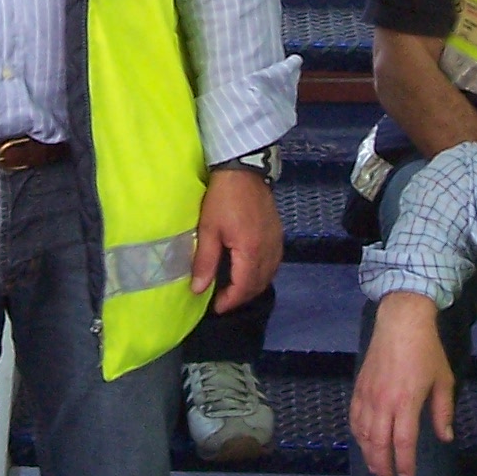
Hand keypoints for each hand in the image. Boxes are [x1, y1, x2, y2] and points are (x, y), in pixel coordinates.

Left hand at [191, 166, 282, 311]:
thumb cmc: (222, 198)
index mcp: (251, 251)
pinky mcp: (278, 233)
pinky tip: (250, 270)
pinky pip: (273, 263)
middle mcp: (268, 250)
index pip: (243, 288)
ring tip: (234, 288)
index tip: (215, 307)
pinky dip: (262, 273)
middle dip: (241, 296)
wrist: (244, 168)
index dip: (230, 301)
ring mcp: (276, 241)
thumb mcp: (208, 229)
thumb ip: (205, 261)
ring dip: (252, 286)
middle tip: (223, 300)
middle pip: (259, 284)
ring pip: (268, 275)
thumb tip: (198, 290)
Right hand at [350, 291, 455, 475]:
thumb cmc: (426, 351)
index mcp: (406, 402)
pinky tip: (362, 442)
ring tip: (375, 467)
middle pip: (379, 443)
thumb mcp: (443, 381)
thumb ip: (443, 412)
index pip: (403, 442)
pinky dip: (357, 434)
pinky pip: (354, 417)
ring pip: (363, 433)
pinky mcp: (359, 387)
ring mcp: (368, 395)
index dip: (405, 463)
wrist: (401, 323)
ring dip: (368, 454)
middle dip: (383, 465)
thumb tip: (445, 437)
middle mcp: (384, 402)